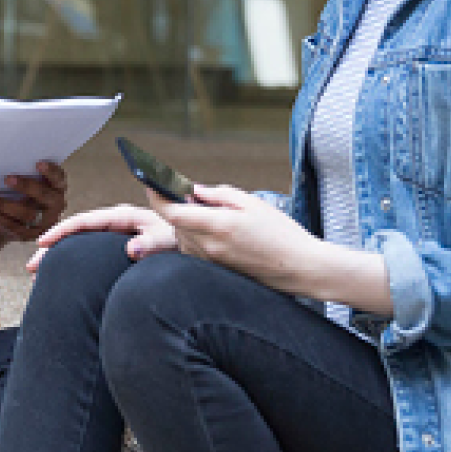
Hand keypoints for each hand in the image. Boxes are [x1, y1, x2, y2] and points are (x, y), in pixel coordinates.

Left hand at [0, 161, 67, 242]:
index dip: (50, 172)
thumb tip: (7, 161)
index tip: (38, 163)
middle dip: (26, 187)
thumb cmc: (27, 191)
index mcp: (58, 187)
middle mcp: (56, 205)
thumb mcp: (33, 182)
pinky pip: (15, 227)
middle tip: (7, 178)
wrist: (22, 219)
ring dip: (3, 205)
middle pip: (43, 196)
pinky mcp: (32, 235)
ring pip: (26, 214)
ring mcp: (45, 222)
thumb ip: (28, 174)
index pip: (58, 178)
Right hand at [26, 203, 176, 272]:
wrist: (193, 244)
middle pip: (77, 232)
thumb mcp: (169, 242)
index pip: (86, 220)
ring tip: (39, 274)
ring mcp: (115, 234)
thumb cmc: (181, 241)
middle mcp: (116, 222)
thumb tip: (132, 249)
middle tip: (31, 266)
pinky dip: (73, 261)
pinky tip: (62, 275)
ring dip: (59, 256)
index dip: (63, 230)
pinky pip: (89, 251)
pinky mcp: (117, 246)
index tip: (43, 242)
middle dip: (53, 247)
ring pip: (80, 243)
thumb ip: (152, 244)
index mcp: (124, 216)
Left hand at [154, 184, 320, 293]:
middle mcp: (209, 247)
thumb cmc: (280, 232)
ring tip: (210, 211)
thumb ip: (218, 194)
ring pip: (182, 236)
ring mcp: (211, 261)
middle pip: (175, 223)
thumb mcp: (251, 203)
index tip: (150, 182)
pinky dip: (195, 234)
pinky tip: (215, 228)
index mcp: (218, 226)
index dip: (156, 196)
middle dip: (174, 205)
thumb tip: (193, 191)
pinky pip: (193, 248)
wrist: (300, 267)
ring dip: (186, 221)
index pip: (172, 212)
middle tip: (189, 192)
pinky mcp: (215, 270)